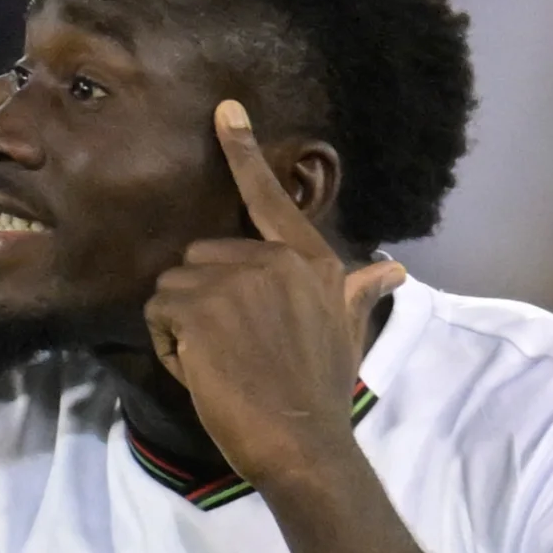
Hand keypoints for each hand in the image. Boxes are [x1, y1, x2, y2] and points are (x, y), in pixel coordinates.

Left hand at [148, 99, 409, 487]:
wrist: (303, 441)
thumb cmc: (323, 393)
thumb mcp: (347, 333)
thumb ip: (358, 293)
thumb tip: (394, 269)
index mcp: (309, 263)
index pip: (270, 200)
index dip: (244, 153)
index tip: (225, 111)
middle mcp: (273, 262)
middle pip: (202, 258)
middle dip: (202, 302)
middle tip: (233, 350)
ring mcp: (235, 282)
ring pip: (173, 287)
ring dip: (182, 327)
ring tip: (218, 364)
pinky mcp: (199, 309)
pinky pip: (158, 314)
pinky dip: (168, 346)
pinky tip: (202, 372)